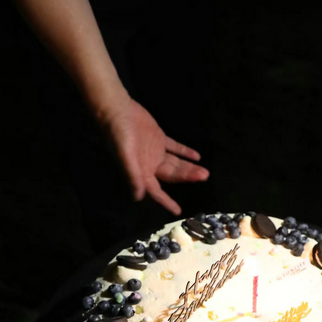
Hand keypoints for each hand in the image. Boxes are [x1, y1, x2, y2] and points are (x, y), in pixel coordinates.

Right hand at [99, 95, 209, 214]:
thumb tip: (139, 197)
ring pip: (175, 163)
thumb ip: (133, 176)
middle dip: (187, 177)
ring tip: (204, 171)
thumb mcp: (125, 156)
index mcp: (142, 172)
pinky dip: (184, 152)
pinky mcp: (158, 139)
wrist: (117, 110)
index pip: (156, 191)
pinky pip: (174, 148)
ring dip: (189, 167)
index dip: (166, 201)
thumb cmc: (119, 135)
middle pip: (172, 175)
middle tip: (204, 176)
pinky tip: (196, 156)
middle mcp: (149, 165)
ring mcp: (155, 152)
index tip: (178, 211)